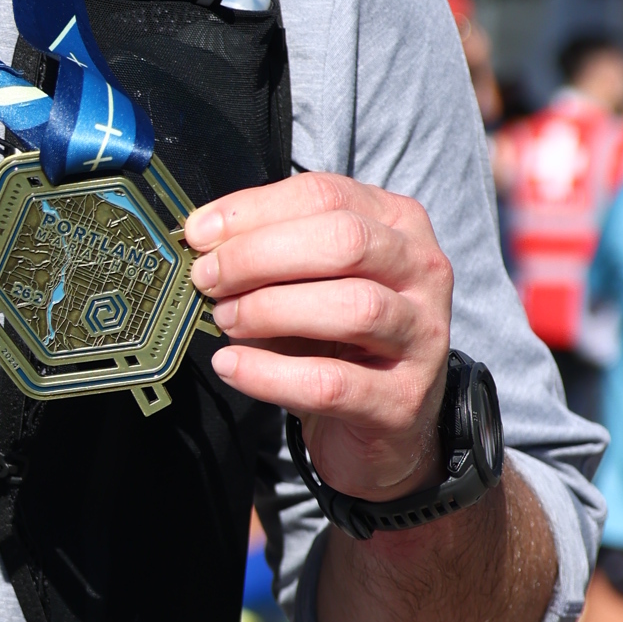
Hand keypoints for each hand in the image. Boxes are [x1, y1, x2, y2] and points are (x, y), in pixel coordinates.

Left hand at [184, 171, 455, 508]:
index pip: (326, 194)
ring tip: (225, 320)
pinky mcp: (402, 400)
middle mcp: (422, 272)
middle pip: (346, 241)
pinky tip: (232, 367)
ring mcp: (421, 337)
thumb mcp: (310, 282)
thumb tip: (204, 242)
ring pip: (353, 307)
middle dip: (260, 255)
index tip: (200, 234)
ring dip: (271, 310)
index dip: (254, 210)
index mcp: (397, 224)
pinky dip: (270, 374)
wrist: (384, 426)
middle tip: (208, 278)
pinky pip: (332, 382)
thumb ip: (270, 255)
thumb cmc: (338, 340)